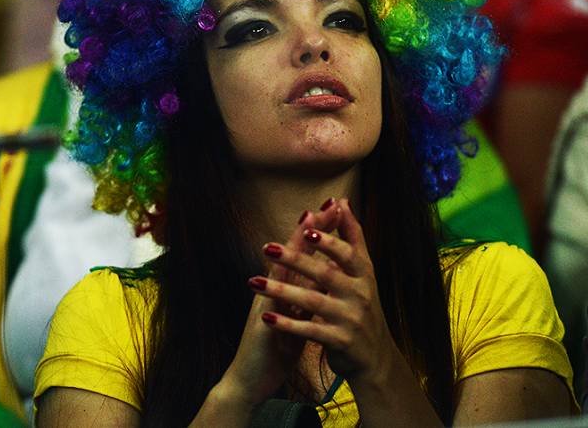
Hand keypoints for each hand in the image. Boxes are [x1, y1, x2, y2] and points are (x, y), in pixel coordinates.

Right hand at [216, 206, 342, 404]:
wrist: (249, 383)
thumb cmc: (273, 351)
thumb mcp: (295, 320)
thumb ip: (307, 298)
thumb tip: (325, 279)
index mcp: (284, 291)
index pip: (304, 255)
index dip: (319, 233)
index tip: (338, 210)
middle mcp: (272, 291)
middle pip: (292, 253)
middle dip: (311, 229)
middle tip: (327, 204)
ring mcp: (265, 305)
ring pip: (280, 269)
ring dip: (294, 246)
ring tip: (308, 223)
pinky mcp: (261, 324)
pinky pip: (273, 300)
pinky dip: (281, 283)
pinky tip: (293, 270)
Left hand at [249, 198, 398, 381]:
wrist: (376, 357)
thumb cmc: (363, 306)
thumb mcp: (363, 272)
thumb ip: (352, 237)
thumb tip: (342, 201)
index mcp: (364, 274)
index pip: (348, 253)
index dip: (329, 241)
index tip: (306, 228)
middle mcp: (360, 295)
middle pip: (325, 274)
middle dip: (296, 260)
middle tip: (267, 248)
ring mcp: (350, 319)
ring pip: (312, 301)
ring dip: (282, 291)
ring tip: (254, 283)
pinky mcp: (340, 341)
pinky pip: (310, 331)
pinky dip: (288, 324)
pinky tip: (266, 317)